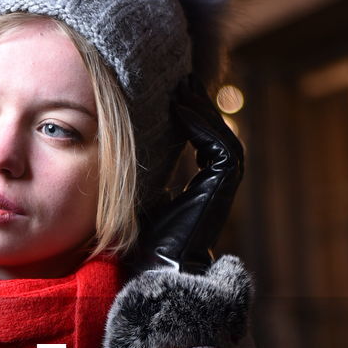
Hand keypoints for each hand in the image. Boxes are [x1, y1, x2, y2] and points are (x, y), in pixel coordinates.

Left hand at [137, 73, 243, 274]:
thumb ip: (147, 178)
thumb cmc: (145, 241)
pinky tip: (179, 109)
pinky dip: (200, 125)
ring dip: (201, 110)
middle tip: (181, 80)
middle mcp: (217, 184)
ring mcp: (223, 185)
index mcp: (203, 186)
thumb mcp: (143, 200)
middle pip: (215, 133)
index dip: (191, 117)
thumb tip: (125, 154)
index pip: (203, 142)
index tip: (172, 95)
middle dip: (199, 106)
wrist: (157, 267)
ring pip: (220, 135)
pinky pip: (217, 145)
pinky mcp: (222, 185)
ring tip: (182, 88)